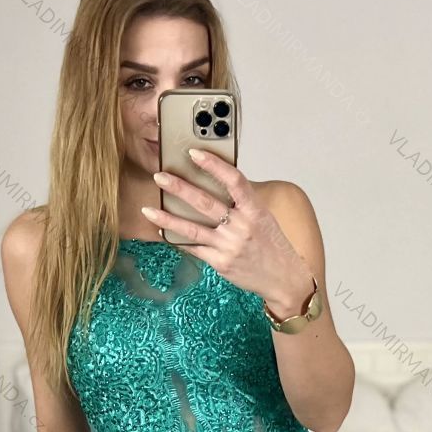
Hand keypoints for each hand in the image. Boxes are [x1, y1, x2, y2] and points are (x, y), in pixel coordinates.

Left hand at [143, 150, 314, 316]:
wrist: (282, 278)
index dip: (213, 164)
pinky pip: (195, 248)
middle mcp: (241, 226)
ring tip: (148, 210)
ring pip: (192, 229)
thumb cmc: (272, 245)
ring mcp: (229, 246)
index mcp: (254, 209)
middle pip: (205, 203)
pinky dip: (177, 240)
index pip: (233, 180)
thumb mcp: (264, 217)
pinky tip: (163, 233)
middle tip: (160, 176)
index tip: (194, 153)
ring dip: (168, 219)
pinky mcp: (220, 263)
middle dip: (179, 188)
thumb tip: (216, 184)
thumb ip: (242, 203)